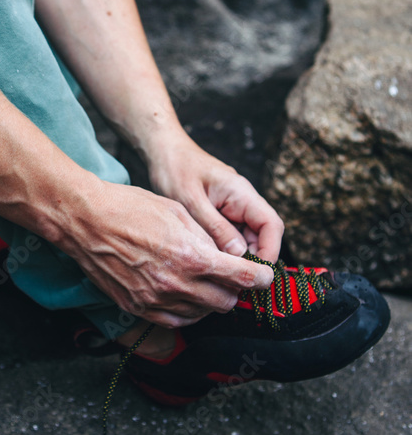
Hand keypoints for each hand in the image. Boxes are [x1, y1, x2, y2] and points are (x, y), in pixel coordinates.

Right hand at [60, 180, 275, 328]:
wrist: (86, 221)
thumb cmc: (129, 208)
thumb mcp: (177, 211)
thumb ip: (206, 238)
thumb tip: (226, 255)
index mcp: (191, 256)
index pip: (242, 278)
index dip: (260, 278)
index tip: (264, 277)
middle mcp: (176, 284)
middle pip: (226, 301)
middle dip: (234, 289)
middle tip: (229, 275)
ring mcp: (156, 300)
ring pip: (202, 314)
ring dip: (209, 300)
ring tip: (202, 281)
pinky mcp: (138, 309)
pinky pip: (176, 321)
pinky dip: (187, 310)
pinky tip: (183, 293)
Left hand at [147, 130, 283, 263]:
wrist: (163, 151)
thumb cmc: (176, 169)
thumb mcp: (192, 201)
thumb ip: (216, 227)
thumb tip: (239, 255)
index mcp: (241, 193)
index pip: (271, 225)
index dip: (269, 252)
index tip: (255, 274)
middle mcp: (242, 201)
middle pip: (262, 236)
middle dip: (252, 260)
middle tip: (233, 283)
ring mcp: (232, 208)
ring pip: (246, 239)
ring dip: (236, 258)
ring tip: (219, 276)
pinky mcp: (220, 214)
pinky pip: (230, 237)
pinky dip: (223, 251)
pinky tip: (208, 263)